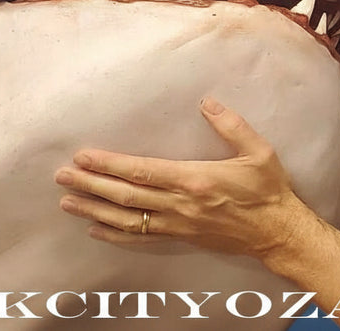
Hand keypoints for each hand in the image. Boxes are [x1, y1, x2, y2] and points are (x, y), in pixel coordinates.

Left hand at [55, 97, 305, 258]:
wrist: (278, 232)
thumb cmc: (268, 190)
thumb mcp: (259, 151)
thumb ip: (231, 125)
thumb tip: (206, 101)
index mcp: (194, 179)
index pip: (141, 171)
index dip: (109, 164)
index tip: (84, 156)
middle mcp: (180, 204)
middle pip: (125, 196)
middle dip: (90, 184)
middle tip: (61, 176)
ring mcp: (178, 224)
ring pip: (126, 219)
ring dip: (94, 209)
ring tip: (66, 201)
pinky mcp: (181, 237)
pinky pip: (141, 237)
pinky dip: (114, 234)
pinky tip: (94, 228)